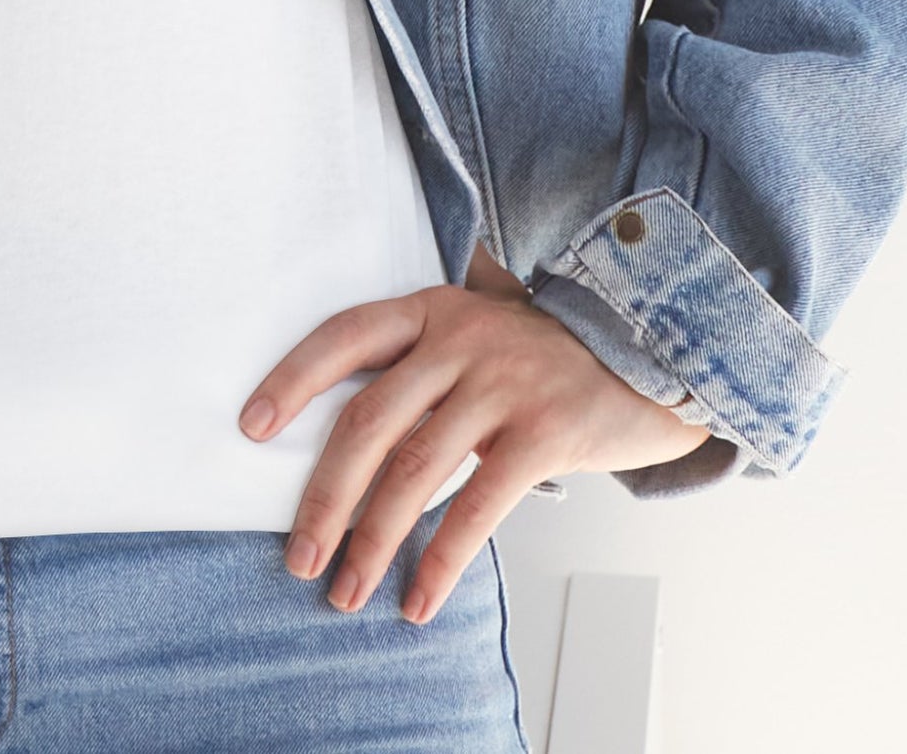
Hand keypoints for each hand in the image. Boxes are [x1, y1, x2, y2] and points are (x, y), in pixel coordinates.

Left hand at [235, 245, 711, 623]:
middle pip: (369, 422)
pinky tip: (418, 597)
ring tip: (346, 588)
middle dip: (326, 496)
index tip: (251, 427)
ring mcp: (502, 383)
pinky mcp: (544, 430)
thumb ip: (421, 363)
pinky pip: (478, 506)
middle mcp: (458, 339)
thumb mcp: (477, 331)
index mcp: (429, 310)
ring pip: (415, 470)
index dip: (293, 380)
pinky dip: (442, 559)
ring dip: (373, 539)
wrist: (655, 348)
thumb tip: (345, 439)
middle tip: (298, 554)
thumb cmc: (546, 354)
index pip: (342, 337)